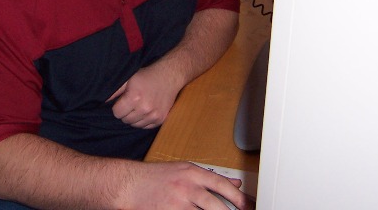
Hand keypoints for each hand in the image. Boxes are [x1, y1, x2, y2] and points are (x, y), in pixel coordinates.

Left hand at [108, 63, 181, 128]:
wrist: (169, 76)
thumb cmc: (146, 76)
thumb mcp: (128, 79)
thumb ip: (114, 91)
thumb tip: (101, 102)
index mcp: (134, 98)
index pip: (117, 113)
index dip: (118, 107)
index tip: (123, 100)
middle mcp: (144, 108)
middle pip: (125, 120)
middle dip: (126, 112)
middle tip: (132, 102)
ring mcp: (154, 115)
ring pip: (135, 125)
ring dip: (135, 118)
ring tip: (139, 106)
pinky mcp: (161, 119)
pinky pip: (146, 127)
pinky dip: (144, 121)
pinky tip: (146, 110)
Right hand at [117, 162, 253, 209]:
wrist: (130, 184)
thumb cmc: (155, 177)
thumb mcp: (184, 170)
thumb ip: (209, 177)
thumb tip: (233, 184)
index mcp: (192, 173)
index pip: (221, 185)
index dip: (238, 198)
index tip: (248, 206)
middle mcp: (186, 187)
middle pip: (216, 206)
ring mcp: (177, 203)